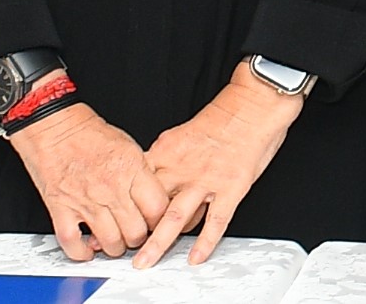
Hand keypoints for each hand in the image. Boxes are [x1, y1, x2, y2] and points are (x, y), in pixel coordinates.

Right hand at [9, 104, 173, 261]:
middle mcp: (111, 188)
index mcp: (132, 169)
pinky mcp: (61, 208)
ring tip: (115, 241)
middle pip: (137, 231)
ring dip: (115, 247)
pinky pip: (73, 243)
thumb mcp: (128, 146)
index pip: (158, 209)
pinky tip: (87, 250)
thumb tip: (155, 197)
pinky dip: (81, 253)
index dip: (160, 221)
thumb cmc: (87, 132)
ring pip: (111, 242)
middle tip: (135, 234)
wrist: (52, 125)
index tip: (155, 222)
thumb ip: (142, 173)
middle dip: (139, 238)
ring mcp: (86, 200)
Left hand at [139, 63, 308, 264]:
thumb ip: (167, 157)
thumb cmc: (224, 115)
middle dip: (134, 229)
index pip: (137, 184)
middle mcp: (182, 168)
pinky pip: (215, 221)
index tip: (112, 219)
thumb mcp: (183, 133)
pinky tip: (195, 257)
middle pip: (150, 205)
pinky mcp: (231, 188)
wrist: (253, 103)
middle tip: (120, 248)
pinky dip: (205, 243)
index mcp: (167, 152)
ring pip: (175, 218)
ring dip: (158, 243)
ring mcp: (206, 180)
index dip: (123, 204)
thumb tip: (155, 176)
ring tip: (146, 261)